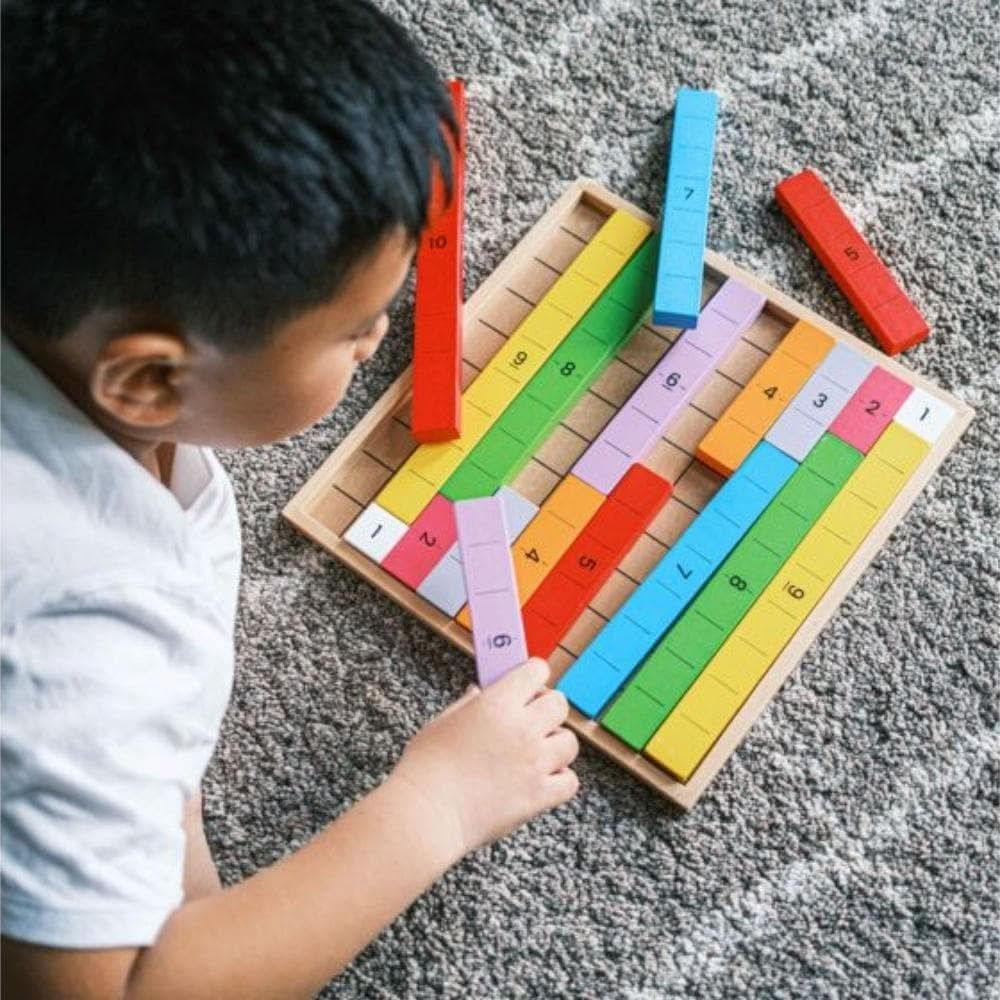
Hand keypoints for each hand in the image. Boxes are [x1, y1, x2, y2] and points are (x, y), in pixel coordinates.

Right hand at [389, 658, 578, 859]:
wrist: (428, 813)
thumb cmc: (427, 768)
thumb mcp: (443, 721)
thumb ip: (468, 704)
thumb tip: (480, 692)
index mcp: (497, 704)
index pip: (535, 671)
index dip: (532, 675)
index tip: (527, 683)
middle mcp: (523, 729)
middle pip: (559, 704)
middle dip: (547, 707)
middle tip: (531, 718)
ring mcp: (535, 763)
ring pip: (569, 741)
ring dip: (555, 744)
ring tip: (536, 752)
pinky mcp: (539, 795)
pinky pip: (570, 781)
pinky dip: (560, 779)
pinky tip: (540, 779)